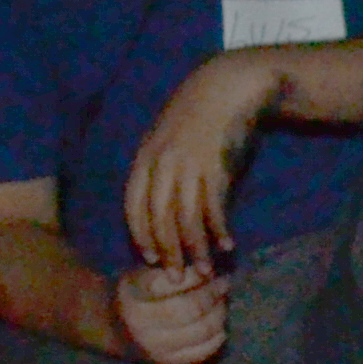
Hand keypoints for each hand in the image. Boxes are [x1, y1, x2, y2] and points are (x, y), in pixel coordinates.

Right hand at [112, 257, 230, 363]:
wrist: (112, 328)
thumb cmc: (134, 294)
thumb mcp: (142, 274)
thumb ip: (170, 271)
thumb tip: (207, 270)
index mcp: (132, 295)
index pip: (171, 284)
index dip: (196, 277)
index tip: (209, 271)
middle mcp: (140, 323)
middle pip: (191, 308)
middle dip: (213, 294)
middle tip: (223, 284)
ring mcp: (153, 347)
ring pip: (201, 330)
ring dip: (219, 314)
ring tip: (222, 302)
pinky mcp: (166, 363)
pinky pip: (201, 352)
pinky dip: (216, 337)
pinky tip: (219, 325)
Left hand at [122, 48, 280, 271]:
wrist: (227, 87)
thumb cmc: (199, 116)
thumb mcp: (168, 139)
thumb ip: (160, 169)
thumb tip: (161, 206)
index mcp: (145, 158)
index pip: (134, 205)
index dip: (141, 235)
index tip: (150, 258)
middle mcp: (162, 164)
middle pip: (158, 217)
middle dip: (167, 250)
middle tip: (176, 276)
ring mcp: (189, 165)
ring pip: (186, 217)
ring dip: (196, 247)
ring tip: (206, 269)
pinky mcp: (216, 167)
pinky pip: (215, 206)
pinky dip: (220, 229)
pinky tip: (228, 244)